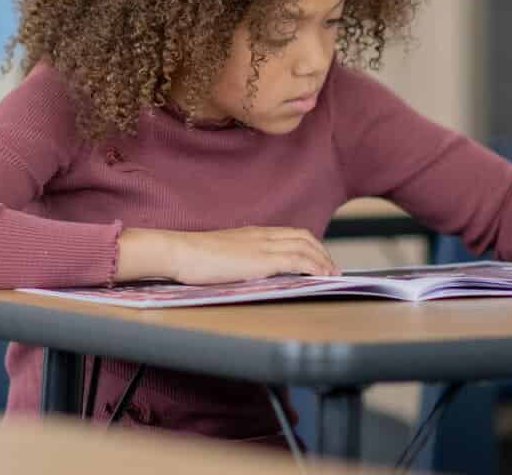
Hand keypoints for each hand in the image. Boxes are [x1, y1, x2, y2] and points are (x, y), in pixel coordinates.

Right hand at [116, 226, 339, 284]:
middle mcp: (262, 235)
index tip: (319, 258)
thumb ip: (239, 259)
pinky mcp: (262, 260)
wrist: (179, 252)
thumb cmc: (192, 257)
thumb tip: (248, 272)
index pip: (291, 234)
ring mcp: (263, 246)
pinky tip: (322, 277)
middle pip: (303, 237)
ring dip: (323, 261)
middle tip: (331, 269)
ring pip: (305, 247)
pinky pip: (297, 261)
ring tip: (332, 275)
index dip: (310, 245)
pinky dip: (314, 267)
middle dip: (322, 252)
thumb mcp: (222, 255)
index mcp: (253, 233)